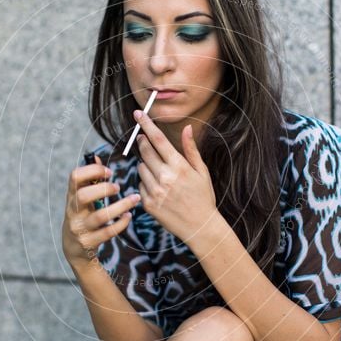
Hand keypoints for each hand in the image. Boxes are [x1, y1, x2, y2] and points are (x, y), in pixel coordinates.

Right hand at [61, 155, 141, 268]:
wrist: (74, 249)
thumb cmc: (82, 217)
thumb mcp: (82, 199)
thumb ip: (90, 179)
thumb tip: (96, 157)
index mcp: (71, 196)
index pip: (75, 177)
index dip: (93, 171)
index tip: (110, 172)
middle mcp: (73, 211)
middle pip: (83, 195)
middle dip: (103, 189)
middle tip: (118, 187)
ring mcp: (80, 228)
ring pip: (100, 216)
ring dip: (120, 206)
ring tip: (133, 199)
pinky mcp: (89, 242)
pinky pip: (107, 232)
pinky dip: (121, 223)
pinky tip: (129, 216)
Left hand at [133, 108, 217, 243]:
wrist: (200, 227)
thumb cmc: (203, 197)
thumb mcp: (202, 172)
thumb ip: (191, 149)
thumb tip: (188, 128)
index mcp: (179, 167)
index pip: (158, 140)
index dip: (146, 124)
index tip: (138, 113)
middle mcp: (165, 178)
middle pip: (145, 151)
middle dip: (143, 142)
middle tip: (144, 140)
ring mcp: (155, 192)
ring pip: (140, 168)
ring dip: (146, 165)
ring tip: (160, 173)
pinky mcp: (148, 204)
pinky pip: (140, 185)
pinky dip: (146, 183)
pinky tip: (159, 189)